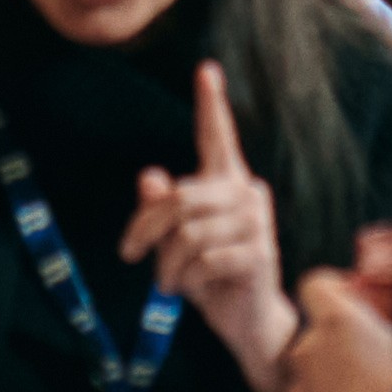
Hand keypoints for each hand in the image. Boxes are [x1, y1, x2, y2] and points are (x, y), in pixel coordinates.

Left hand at [134, 60, 295, 383]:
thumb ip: (162, 210)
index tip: (206, 68)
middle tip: (131, 255)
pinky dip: (189, 278)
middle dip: (146, 228)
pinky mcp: (260, 253)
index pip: (218, 137)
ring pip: (188, 232)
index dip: (212, 104)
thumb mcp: (174, 242)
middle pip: (180, 196)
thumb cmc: (208, 276)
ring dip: (169, 264)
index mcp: (227, 182)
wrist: (246, 323)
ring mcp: (257, 222)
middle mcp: (246, 193)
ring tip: (173, 281)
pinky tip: (197, 288)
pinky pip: (204, 258)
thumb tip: (149, 176)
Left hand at [266, 264, 391, 391]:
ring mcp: (298, 385)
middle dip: (337, 344)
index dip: (334, 293)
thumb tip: (383, 317)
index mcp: (339, 320)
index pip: (316, 285)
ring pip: (308, 371)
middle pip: (314, 332)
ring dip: (328, 379)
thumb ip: (387, 321)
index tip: (354, 307)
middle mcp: (309, 347)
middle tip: (372, 366)